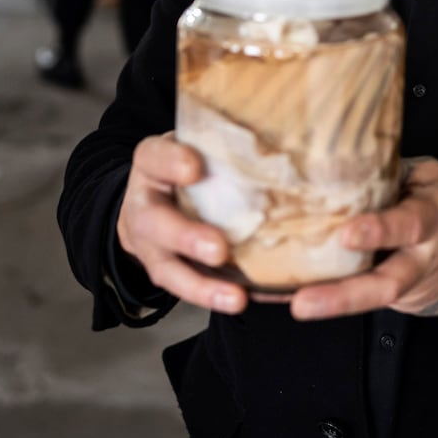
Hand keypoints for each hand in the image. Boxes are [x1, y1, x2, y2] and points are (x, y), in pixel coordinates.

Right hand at [115, 134, 248, 313]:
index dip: (171, 162)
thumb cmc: (189, 163)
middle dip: (187, 238)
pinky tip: (251, 300)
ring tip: (236, 298)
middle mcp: (145, 207)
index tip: (194, 168)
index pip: (153, 157)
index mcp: (152, 164)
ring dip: (203, 287)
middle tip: (218, 249)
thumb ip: (223, 141)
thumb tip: (292, 137)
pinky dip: (220, 298)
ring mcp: (153, 247)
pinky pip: (191, 290)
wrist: (153, 199)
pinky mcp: (169, 273)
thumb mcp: (196, 141)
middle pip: (157, 224)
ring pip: (169, 270)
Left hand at [289, 158, 437, 328]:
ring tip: (296, 305)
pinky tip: (287, 296)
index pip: (409, 223)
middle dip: (345, 294)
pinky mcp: (397, 301)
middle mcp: (421, 260)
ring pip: (372, 299)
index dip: (380, 230)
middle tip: (303, 299)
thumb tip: (339, 162)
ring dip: (332, 305)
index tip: (347, 233)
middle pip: (386, 284)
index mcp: (434, 218)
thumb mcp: (436, 180)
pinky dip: (327, 299)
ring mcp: (409, 286)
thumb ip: (394, 175)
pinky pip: (362, 298)